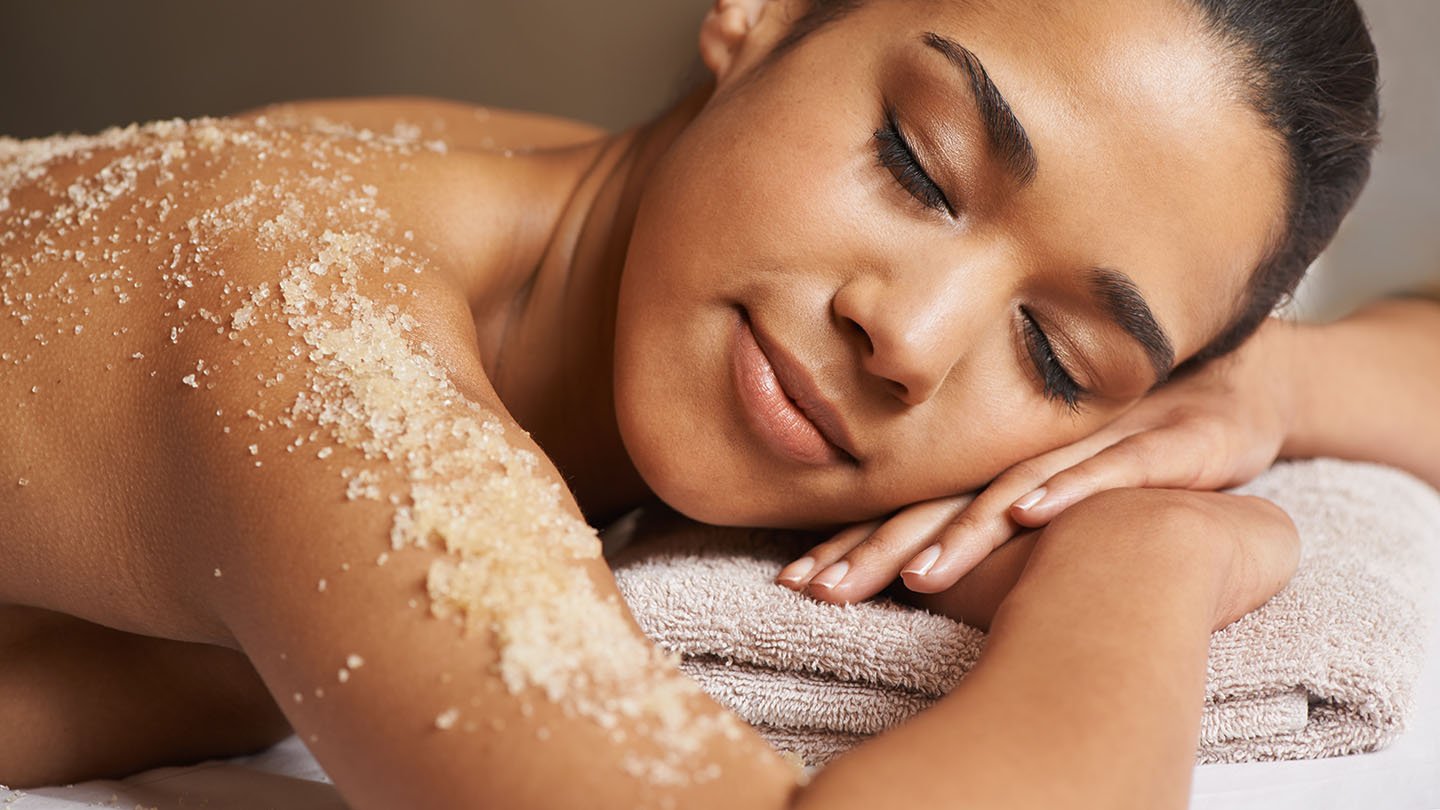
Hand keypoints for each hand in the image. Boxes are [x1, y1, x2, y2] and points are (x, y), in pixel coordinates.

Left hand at [777, 318, 1300, 604]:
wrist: (1245, 386)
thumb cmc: (1135, 447)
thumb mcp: (1057, 488)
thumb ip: (992, 522)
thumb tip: (917, 576)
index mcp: (999, 462)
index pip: (915, 507)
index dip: (857, 543)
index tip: (800, 582)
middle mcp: (1034, 449)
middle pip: (945, 501)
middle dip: (881, 549)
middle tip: (824, 589)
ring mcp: (1095, 442)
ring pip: (1017, 488)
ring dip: (966, 532)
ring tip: (920, 575)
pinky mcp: (1164, 443)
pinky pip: (1110, 469)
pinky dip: (1070, 489)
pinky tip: (1033, 514)